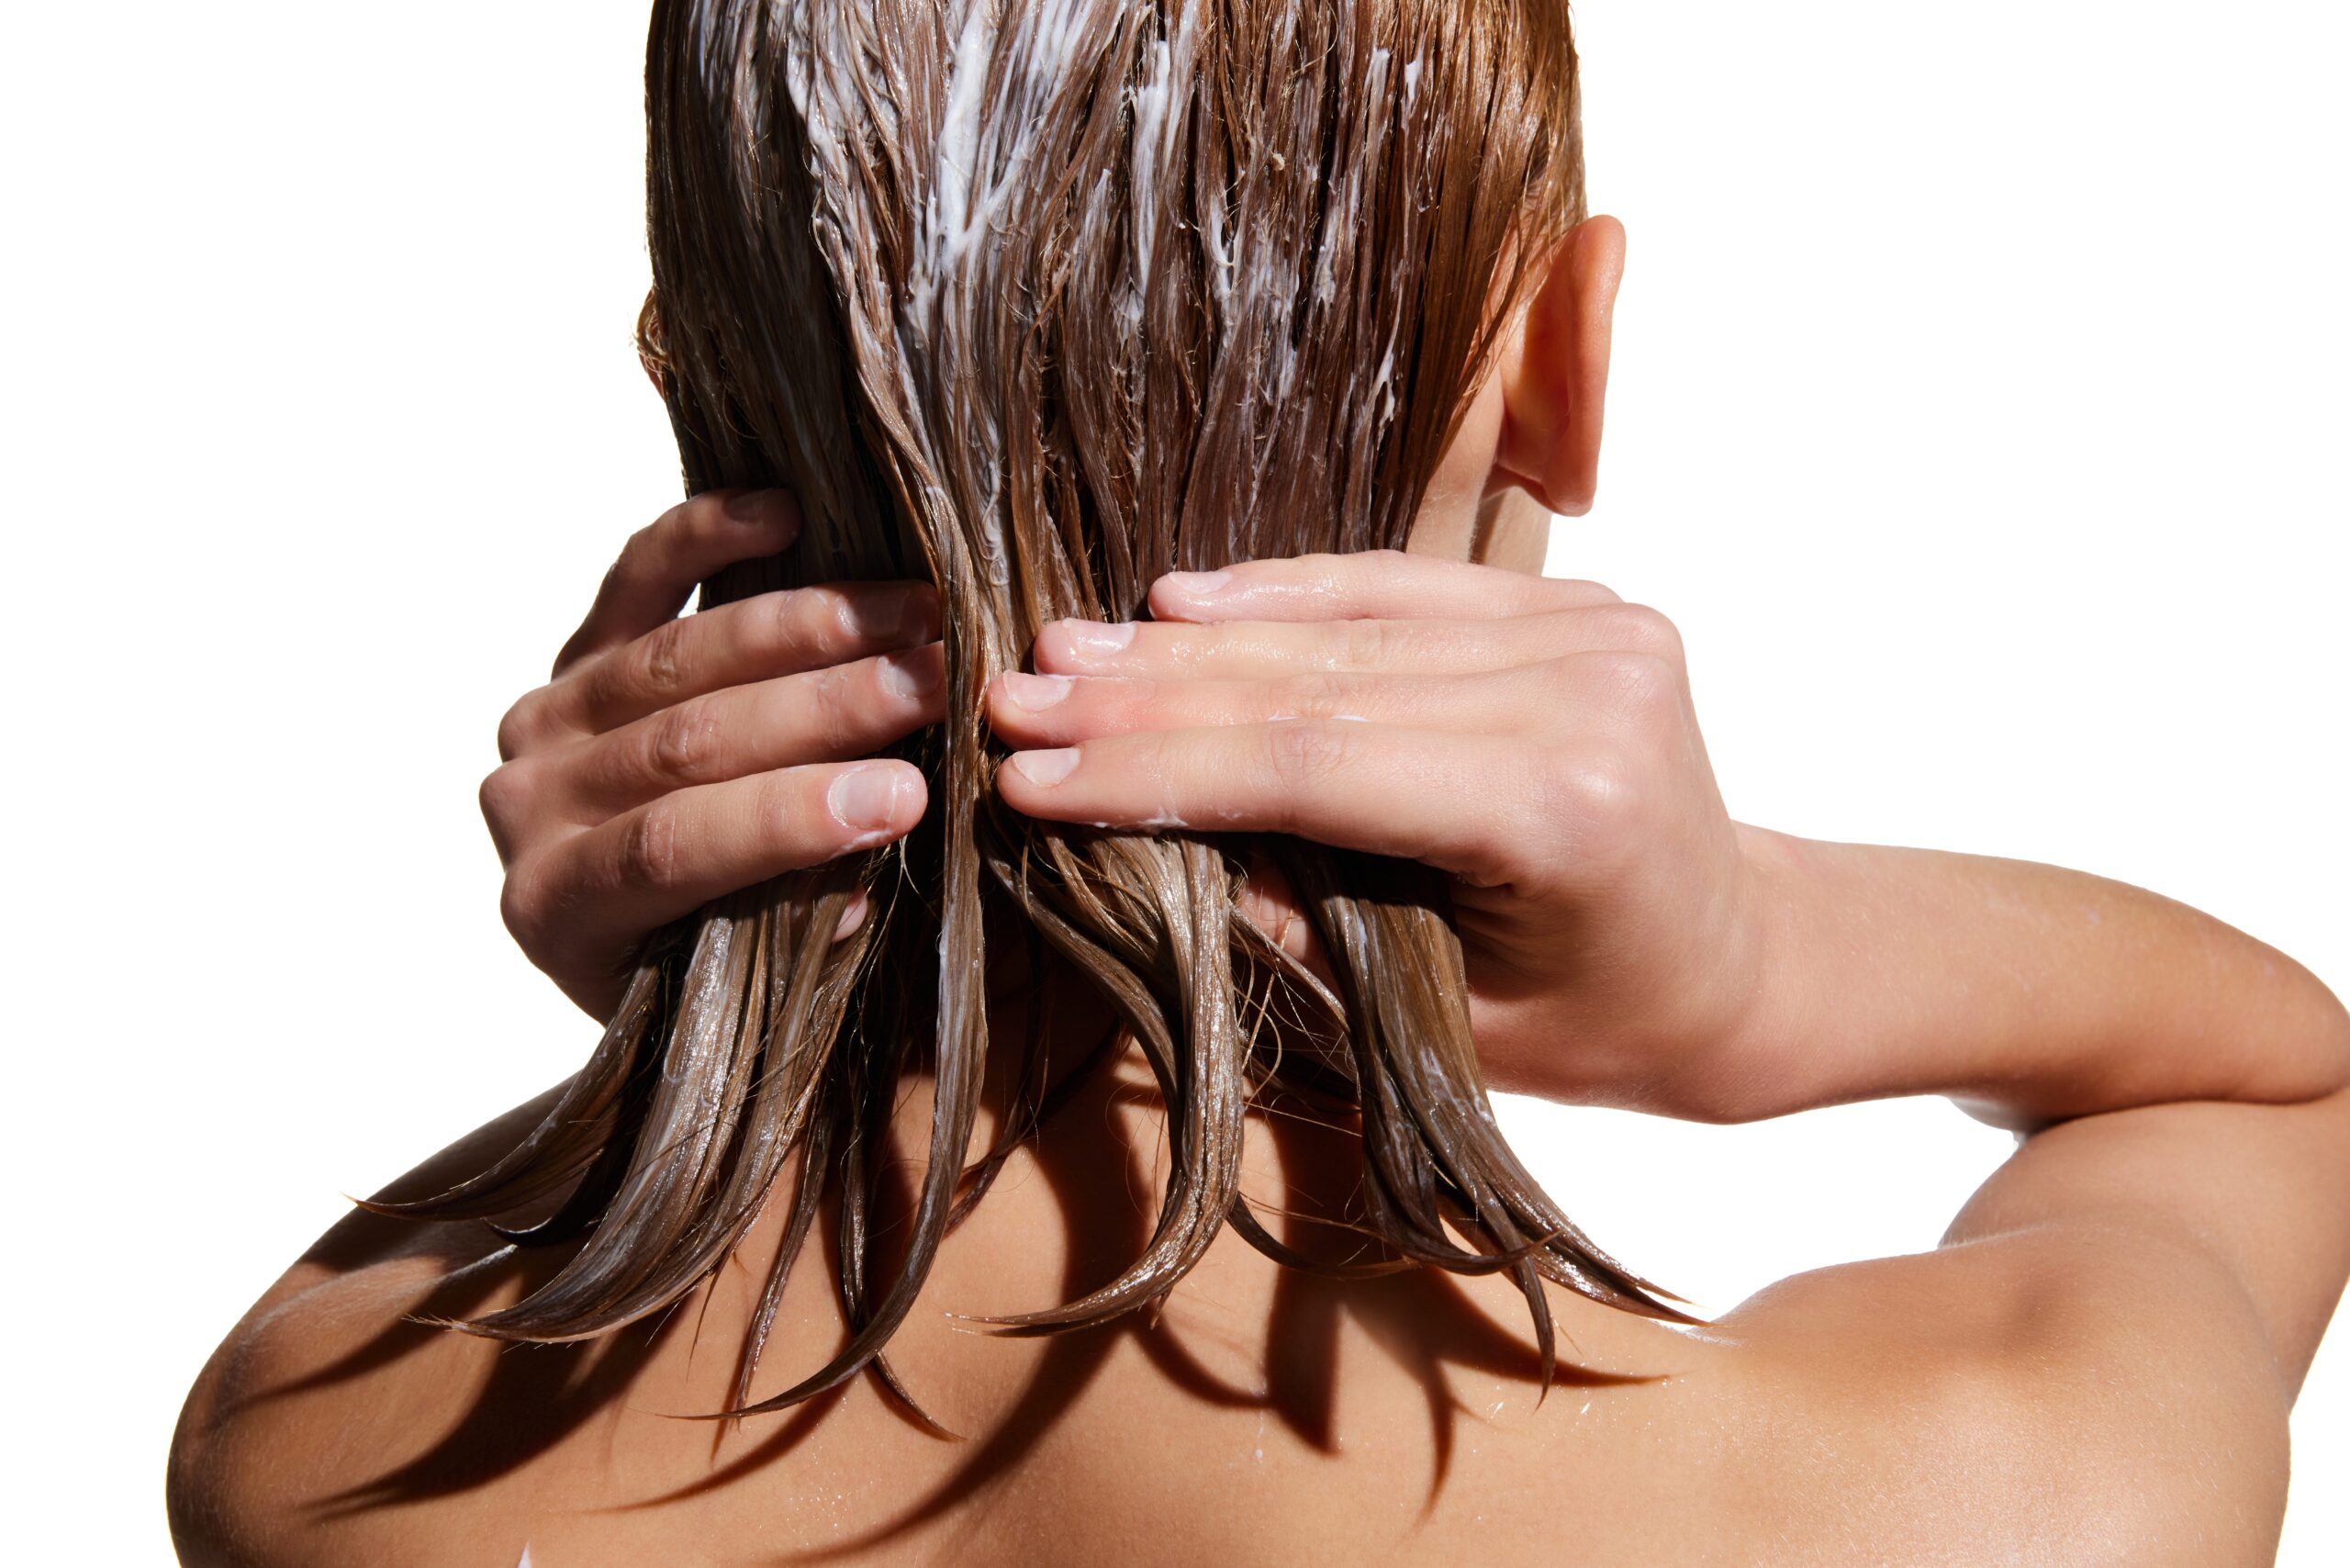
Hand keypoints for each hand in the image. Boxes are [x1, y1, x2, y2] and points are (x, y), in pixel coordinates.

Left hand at [481, 490, 942, 1021]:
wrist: (629, 933)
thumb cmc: (702, 968)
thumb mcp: (740, 986)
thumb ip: (792, 933)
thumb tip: (861, 873)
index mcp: (555, 909)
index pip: (671, 846)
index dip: (787, 817)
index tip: (908, 794)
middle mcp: (529, 805)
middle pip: (685, 739)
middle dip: (826, 708)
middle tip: (938, 682)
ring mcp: (546, 719)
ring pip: (676, 656)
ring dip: (808, 627)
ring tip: (916, 613)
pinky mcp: (575, 652)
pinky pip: (633, 579)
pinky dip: (704, 537)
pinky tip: (785, 513)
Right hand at [985, 550, 1768, 1117]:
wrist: (1744, 961)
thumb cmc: (1596, 1024)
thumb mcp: (1435, 1020)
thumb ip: (1293, 921)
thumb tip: (1135, 833)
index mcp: (1566, 809)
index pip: (1317, 768)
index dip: (1160, 767)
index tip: (1029, 770)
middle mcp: (1589, 692)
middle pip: (1320, 683)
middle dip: (1150, 696)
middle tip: (1014, 694)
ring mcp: (1591, 630)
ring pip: (1347, 627)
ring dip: (1194, 641)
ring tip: (1065, 647)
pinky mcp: (1577, 603)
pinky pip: (1400, 588)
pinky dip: (1286, 592)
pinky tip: (1181, 598)